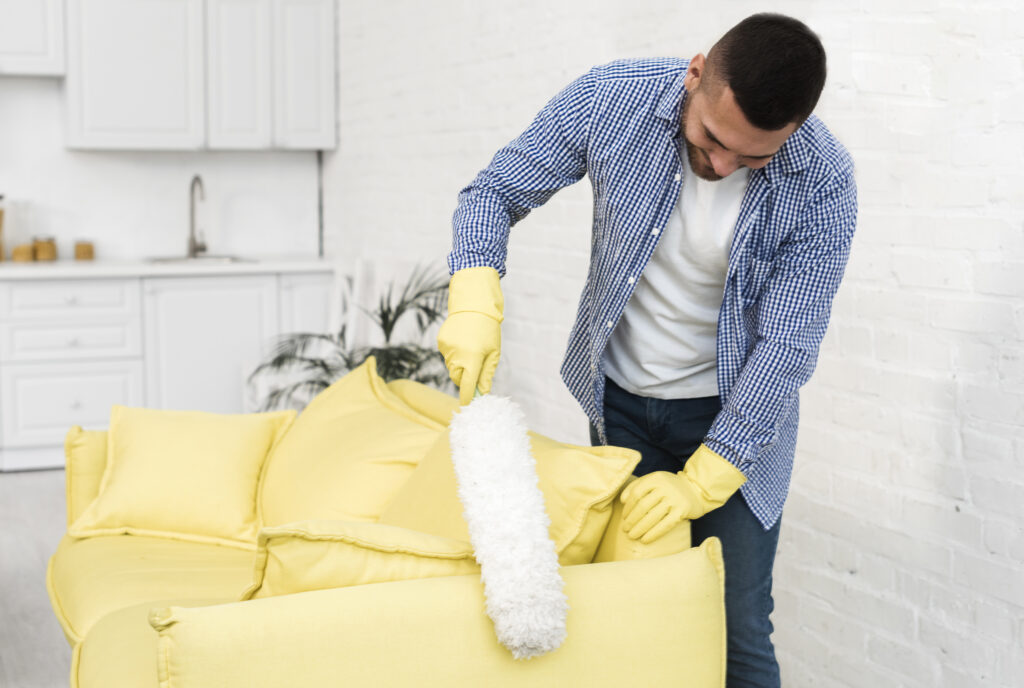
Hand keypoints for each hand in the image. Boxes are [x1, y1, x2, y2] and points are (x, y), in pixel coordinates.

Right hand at [437, 267, 502, 404]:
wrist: (473, 305)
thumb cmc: (488, 330)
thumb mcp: (493, 353)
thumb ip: (486, 375)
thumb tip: (483, 393)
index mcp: (472, 360)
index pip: (467, 387)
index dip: (467, 398)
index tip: (468, 405)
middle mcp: (457, 356)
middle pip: (457, 379)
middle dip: (465, 380)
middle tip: (475, 370)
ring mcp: (447, 349)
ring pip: (452, 367)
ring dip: (460, 366)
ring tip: (471, 348)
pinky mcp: (441, 342)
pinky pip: (447, 356)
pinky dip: (455, 354)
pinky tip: (463, 341)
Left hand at [620, 444, 746, 543]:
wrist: (696, 489)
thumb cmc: (670, 487)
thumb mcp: (655, 480)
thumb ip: (638, 486)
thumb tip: (622, 500)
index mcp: (656, 478)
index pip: (636, 493)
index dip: (628, 507)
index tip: (624, 517)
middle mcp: (665, 487)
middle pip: (643, 506)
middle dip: (632, 520)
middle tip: (625, 530)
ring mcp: (675, 498)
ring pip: (652, 517)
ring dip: (640, 528)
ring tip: (632, 536)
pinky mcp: (682, 510)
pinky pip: (665, 525)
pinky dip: (653, 534)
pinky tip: (645, 540)